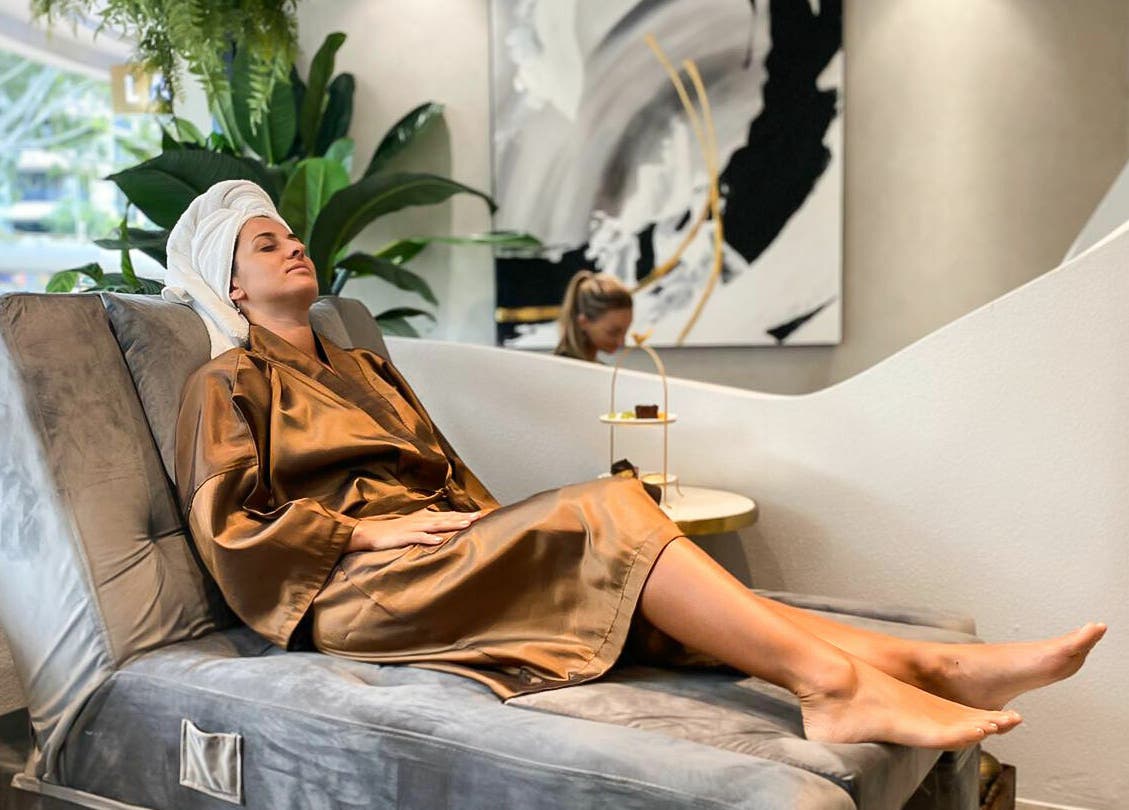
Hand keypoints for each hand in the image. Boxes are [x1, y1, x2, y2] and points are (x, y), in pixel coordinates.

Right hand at [347, 510, 485, 552]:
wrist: (371, 533)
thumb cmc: (394, 531)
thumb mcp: (414, 526)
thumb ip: (429, 526)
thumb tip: (443, 529)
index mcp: (425, 518)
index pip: (448, 515)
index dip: (464, 515)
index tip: (481, 514)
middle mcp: (422, 520)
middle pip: (446, 518)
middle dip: (464, 517)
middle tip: (480, 516)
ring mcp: (414, 528)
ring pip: (436, 525)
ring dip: (451, 524)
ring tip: (467, 525)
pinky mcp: (405, 536)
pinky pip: (419, 537)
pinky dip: (429, 539)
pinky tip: (439, 540)